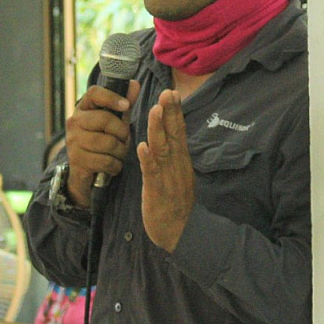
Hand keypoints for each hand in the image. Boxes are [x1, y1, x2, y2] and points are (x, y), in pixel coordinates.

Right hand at [63, 81, 140, 207]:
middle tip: (124, 140)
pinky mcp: (77, 160)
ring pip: (108, 143)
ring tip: (118, 154)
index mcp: (83, 108)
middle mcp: (74, 122)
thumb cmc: (101, 142)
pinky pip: (106, 161)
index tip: (126, 105)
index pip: (94, 93)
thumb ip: (123, 105)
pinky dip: (115, 166)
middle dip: (122, 133)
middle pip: (106, 119)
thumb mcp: (113, 122)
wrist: (83, 172)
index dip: (112, 97)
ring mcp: (74, 141)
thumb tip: (135, 84)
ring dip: (121, 152)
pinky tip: (113, 165)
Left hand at [138, 89, 194, 252]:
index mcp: (181, 160)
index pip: (178, 131)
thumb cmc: (177, 201)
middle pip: (173, 135)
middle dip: (170, 113)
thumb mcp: (179, 173)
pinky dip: (147, 159)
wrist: (180, 231)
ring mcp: (167, 177)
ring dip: (158, 130)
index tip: (172, 92)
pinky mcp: (157, 191)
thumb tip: (171, 134)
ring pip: (162, 149)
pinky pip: (151, 173)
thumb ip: (174, 153)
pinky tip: (141, 146)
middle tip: (168, 92)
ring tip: (155, 110)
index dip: (175, 112)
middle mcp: (176, 165)